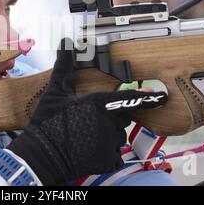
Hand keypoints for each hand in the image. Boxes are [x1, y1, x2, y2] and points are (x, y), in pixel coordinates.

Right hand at [7, 39, 167, 184]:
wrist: (41, 155)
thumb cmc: (47, 123)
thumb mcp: (55, 92)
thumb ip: (64, 68)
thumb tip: (65, 44)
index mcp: (98, 103)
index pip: (130, 99)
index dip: (148, 97)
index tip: (162, 96)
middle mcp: (108, 122)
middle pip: (122, 117)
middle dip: (110, 117)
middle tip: (88, 120)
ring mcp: (110, 142)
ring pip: (118, 136)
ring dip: (107, 134)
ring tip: (84, 135)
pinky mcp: (107, 160)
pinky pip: (115, 155)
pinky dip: (105, 153)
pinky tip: (88, 149)